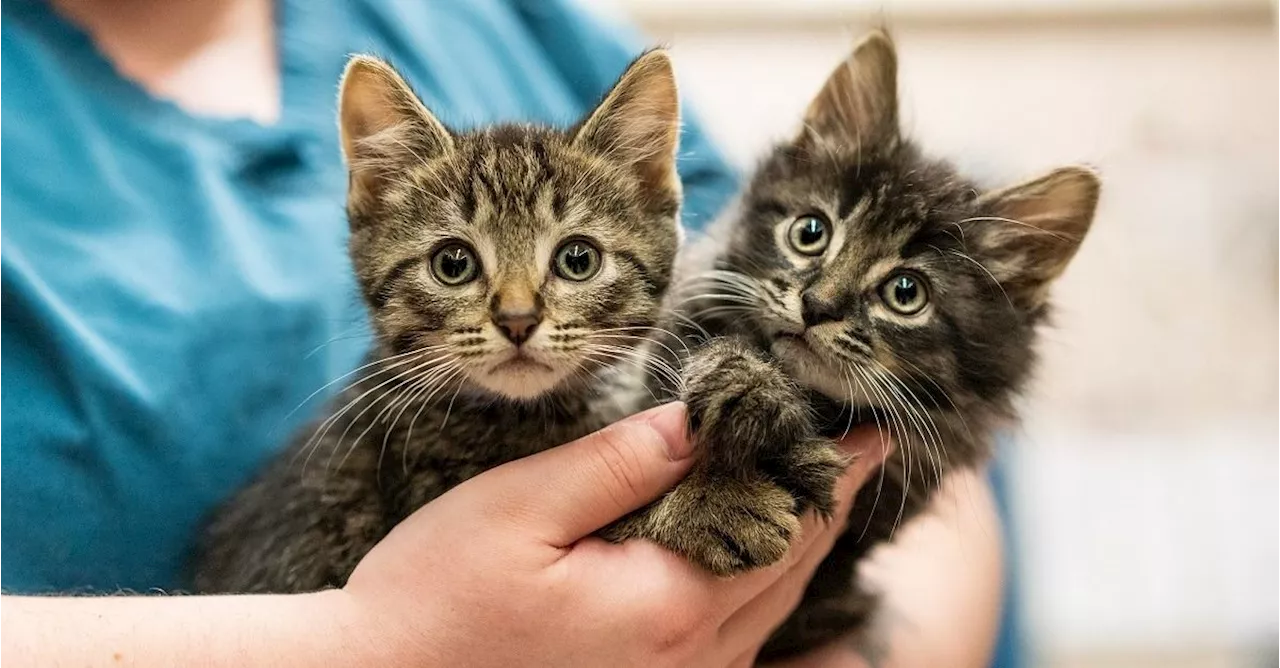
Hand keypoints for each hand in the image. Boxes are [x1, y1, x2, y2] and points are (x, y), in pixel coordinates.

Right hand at [342, 402, 889, 667]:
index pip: (783, 526)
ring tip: (822, 495)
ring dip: (801, 550)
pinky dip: (766, 601)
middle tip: (858, 449)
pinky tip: (773, 578)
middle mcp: (691, 661)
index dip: (830, 474)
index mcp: (669, 604)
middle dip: (826, 506)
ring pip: (768, 613)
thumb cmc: (436, 598)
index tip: (869, 428)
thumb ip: (620, 463)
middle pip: (787, 571)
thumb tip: (701, 418)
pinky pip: (739, 652)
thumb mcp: (520, 508)